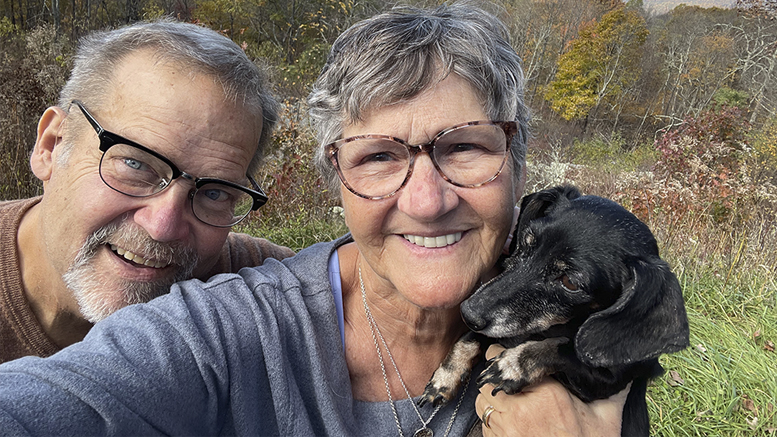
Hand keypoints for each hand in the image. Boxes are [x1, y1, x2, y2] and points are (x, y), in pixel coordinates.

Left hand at [474, 344, 628, 435]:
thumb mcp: (606, 418)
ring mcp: (506, 428)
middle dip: (497, 377)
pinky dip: (492, 419)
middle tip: (511, 381)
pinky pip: (485, 423)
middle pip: (489, 378)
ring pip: (482, 400)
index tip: (511, 356)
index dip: (504, 354)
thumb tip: (623, 372)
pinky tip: (509, 421)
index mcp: (546, 394)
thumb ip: (612, 391)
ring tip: (509, 400)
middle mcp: (520, 408)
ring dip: (492, 398)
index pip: (505, 359)